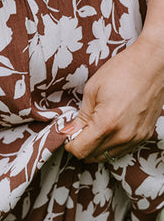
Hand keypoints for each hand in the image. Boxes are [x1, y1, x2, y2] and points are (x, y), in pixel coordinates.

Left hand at [62, 35, 163, 161]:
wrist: (152, 64)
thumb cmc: (122, 71)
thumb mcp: (92, 90)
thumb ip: (80, 117)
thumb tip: (68, 132)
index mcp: (107, 124)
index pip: (80, 150)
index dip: (69, 144)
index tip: (68, 133)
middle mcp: (123, 136)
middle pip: (92, 156)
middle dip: (81, 146)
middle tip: (78, 130)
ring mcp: (136, 137)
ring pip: (107, 156)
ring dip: (95, 147)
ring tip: (92, 128)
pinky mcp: (145, 135)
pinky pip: (122, 150)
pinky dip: (111, 145)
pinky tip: (108, 129)